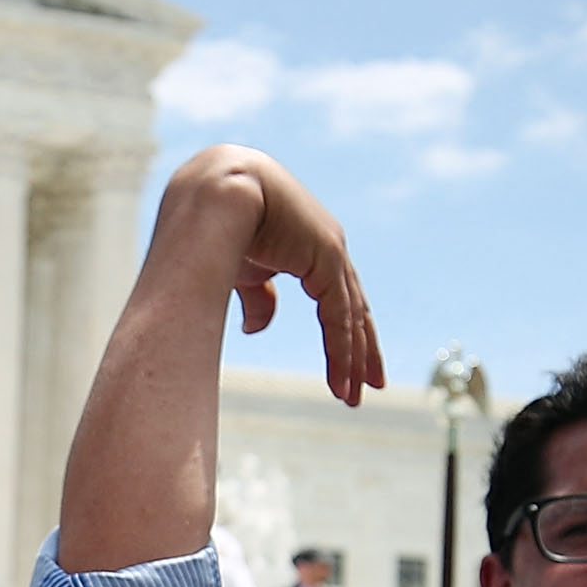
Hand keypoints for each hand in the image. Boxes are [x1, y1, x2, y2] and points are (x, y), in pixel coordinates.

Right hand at [179, 147, 384, 406]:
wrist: (216, 190)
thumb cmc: (221, 224)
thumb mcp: (244, 271)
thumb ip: (259, 299)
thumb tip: (256, 328)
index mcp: (313, 247)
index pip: (339, 297)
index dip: (347, 332)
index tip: (351, 364)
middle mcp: (329, 248)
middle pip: (355, 308)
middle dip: (363, 348)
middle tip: (371, 383)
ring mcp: (331, 251)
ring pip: (351, 318)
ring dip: (353, 360)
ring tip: (354, 396)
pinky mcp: (326, 258)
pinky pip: (340, 317)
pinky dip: (342, 353)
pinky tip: (342, 382)